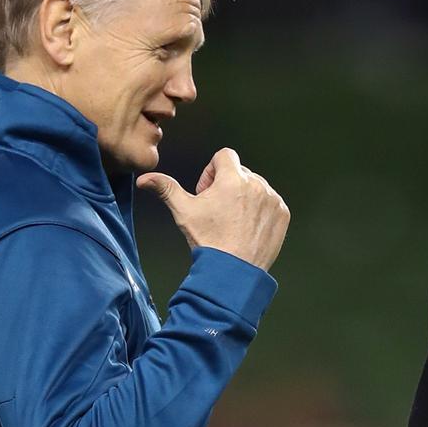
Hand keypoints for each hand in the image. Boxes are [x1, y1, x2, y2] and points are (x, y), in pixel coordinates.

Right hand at [137, 148, 290, 271]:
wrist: (233, 271)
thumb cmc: (209, 241)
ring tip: (233, 220)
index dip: (212, 171)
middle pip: (240, 172)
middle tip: (218, 210)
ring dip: (245, 197)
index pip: (224, 155)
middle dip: (227, 185)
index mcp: (232, 179)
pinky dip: (261, 210)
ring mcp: (272, 199)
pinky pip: (271, 202)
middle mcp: (256, 185)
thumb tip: (145, 179)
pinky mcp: (282, 213)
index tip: (208, 191)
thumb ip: (166, 188)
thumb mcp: (184, 212)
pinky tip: (248, 227)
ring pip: (256, 186)